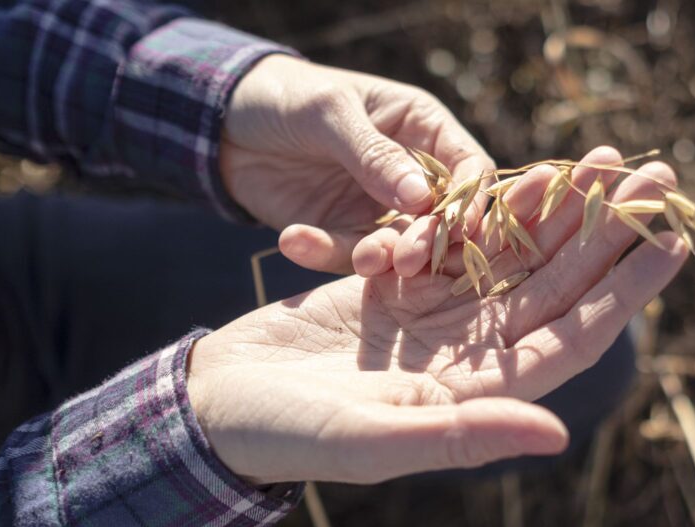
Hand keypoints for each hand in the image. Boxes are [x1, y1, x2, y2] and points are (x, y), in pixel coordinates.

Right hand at [186, 147, 688, 484]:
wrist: (218, 404)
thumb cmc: (286, 435)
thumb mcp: (372, 439)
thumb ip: (464, 433)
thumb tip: (557, 434)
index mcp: (476, 391)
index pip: (572, 336)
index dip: (625, 291)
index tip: (671, 243)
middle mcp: (469, 352)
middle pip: (558, 285)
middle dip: (607, 232)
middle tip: (654, 178)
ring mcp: (437, 317)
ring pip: (517, 256)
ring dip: (562, 211)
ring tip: (603, 162)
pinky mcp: (400, 287)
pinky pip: (461, 241)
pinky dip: (493, 208)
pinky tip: (525, 174)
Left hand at [222, 54, 491, 275]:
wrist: (223, 121)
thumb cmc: (289, 97)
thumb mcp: (331, 115)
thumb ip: (375, 155)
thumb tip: (424, 198)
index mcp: (423, 129)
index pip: (468, 167)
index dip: (471, 199)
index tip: (460, 227)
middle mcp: (410, 174)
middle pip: (439, 217)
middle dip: (428, 240)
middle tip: (410, 260)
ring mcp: (377, 207)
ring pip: (398, 244)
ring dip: (383, 256)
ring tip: (362, 259)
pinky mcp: (341, 233)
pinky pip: (344, 253)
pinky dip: (324, 253)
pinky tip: (293, 240)